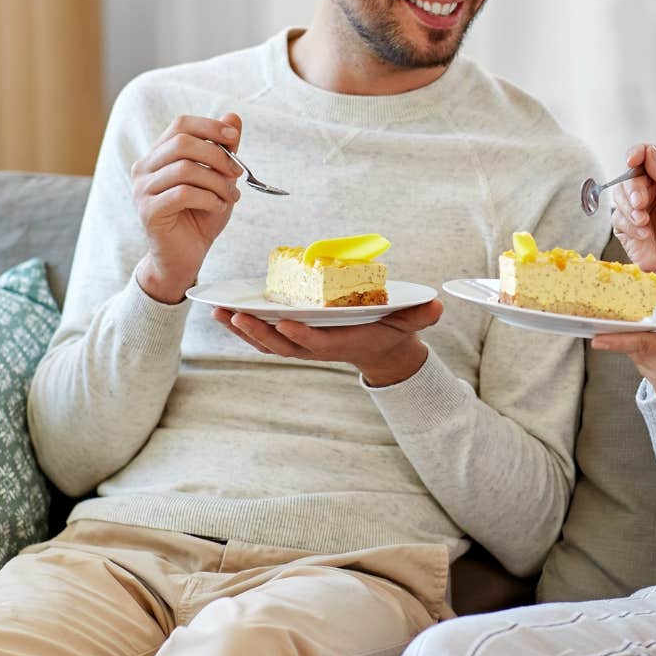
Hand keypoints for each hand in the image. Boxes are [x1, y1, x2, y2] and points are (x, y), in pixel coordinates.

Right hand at [132, 113, 244, 303]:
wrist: (187, 256)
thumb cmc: (201, 215)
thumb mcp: (219, 178)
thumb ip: (223, 149)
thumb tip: (233, 117)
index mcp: (158, 155)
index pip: (180, 125)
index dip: (209, 127)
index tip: (234, 138)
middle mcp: (144, 168)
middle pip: (183, 143)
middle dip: (218, 156)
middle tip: (238, 173)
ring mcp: (142, 190)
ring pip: (185, 169)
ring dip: (217, 182)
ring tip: (230, 197)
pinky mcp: (148, 211)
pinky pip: (183, 194)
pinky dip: (208, 199)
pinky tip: (218, 208)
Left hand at [212, 301, 446, 386]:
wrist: (380, 348)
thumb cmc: (392, 329)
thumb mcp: (410, 321)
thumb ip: (421, 315)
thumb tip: (437, 307)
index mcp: (341, 342)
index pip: (317, 343)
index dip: (300, 335)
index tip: (284, 323)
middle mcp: (315, 347)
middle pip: (282, 344)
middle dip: (259, 332)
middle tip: (237, 315)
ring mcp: (300, 345)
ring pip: (266, 341)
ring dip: (241, 329)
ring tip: (218, 312)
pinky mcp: (290, 338)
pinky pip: (262, 334)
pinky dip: (241, 326)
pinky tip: (221, 312)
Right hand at [609, 143, 655, 304]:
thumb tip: (649, 151)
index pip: (647, 154)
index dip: (637, 153)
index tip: (631, 161)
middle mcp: (648, 189)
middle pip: (629, 175)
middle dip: (633, 190)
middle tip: (641, 204)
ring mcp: (634, 206)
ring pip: (618, 194)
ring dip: (631, 210)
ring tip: (645, 224)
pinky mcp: (623, 223)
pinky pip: (616, 216)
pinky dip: (630, 226)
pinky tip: (644, 235)